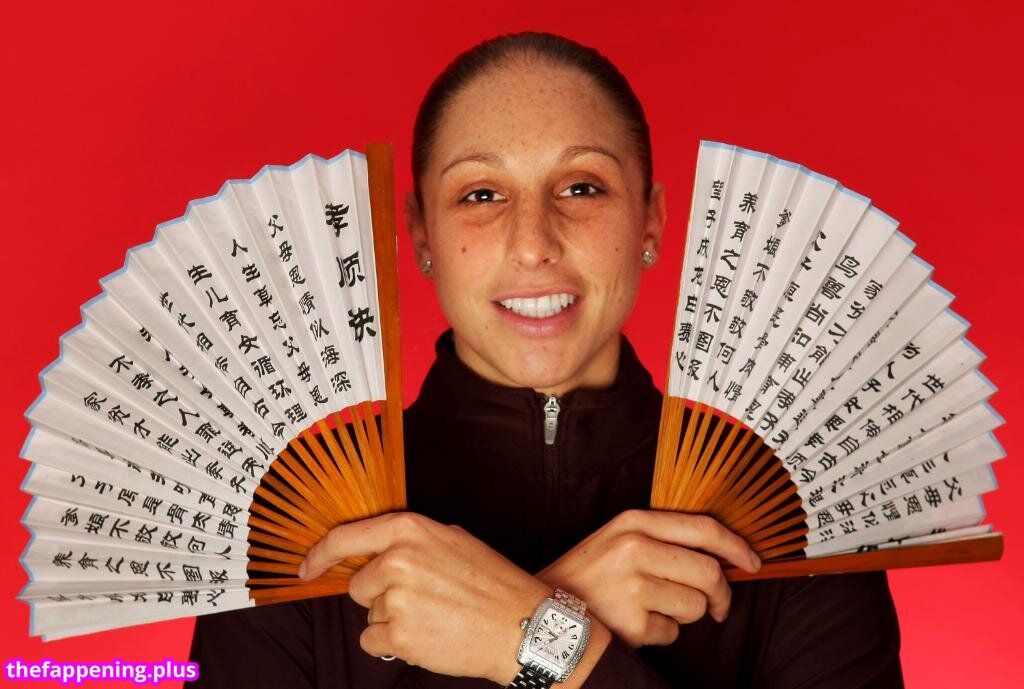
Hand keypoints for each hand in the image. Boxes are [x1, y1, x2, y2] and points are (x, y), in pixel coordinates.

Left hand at [299, 512, 551, 683]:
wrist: (523, 625)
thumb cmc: (493, 584)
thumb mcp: (452, 541)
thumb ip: (410, 542)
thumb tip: (374, 552)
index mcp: (410, 531)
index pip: (346, 538)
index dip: (320, 556)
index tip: (307, 569)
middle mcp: (398, 560)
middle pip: (360, 584)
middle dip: (382, 595)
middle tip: (424, 598)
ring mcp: (397, 598)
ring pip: (369, 614)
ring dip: (392, 620)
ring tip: (433, 616)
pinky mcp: (400, 634)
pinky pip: (374, 641)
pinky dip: (394, 644)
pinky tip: (427, 635)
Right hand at [536, 509, 760, 648]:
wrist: (540, 612)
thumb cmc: (585, 578)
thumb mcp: (616, 540)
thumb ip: (661, 539)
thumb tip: (720, 554)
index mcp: (633, 522)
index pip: (703, 527)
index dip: (736, 546)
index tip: (753, 562)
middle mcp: (634, 548)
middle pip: (709, 571)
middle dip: (720, 594)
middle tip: (715, 607)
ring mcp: (633, 586)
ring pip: (695, 605)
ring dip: (683, 615)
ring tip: (652, 611)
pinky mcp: (632, 622)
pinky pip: (672, 633)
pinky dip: (660, 634)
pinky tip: (634, 625)